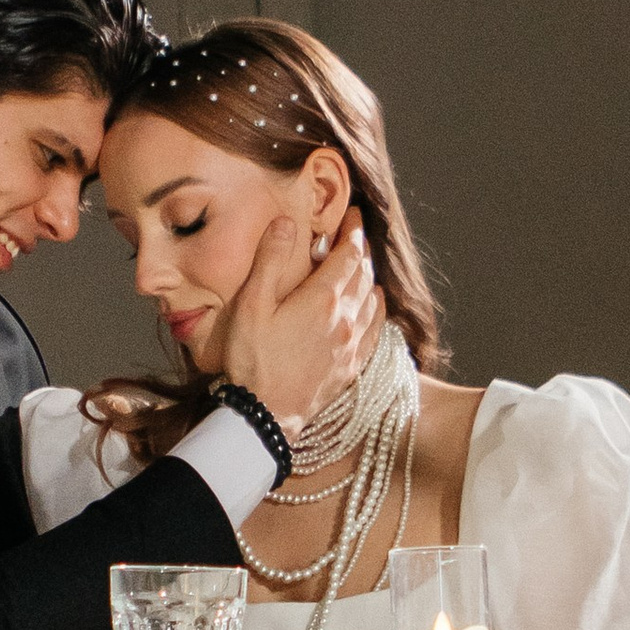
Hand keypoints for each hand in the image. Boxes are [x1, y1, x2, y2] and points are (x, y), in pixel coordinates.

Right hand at [207, 201, 376, 439]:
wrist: (266, 415)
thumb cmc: (253, 360)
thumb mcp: (251, 306)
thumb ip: (269, 261)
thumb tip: (287, 223)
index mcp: (322, 299)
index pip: (349, 254)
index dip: (353, 230)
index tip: (354, 214)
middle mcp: (345, 318)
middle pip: (364, 274)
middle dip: (361, 248)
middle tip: (356, 232)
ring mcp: (352, 344)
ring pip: (372, 299)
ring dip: (370, 276)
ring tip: (362, 263)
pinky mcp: (351, 365)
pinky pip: (376, 329)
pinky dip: (378, 308)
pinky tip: (375, 303)